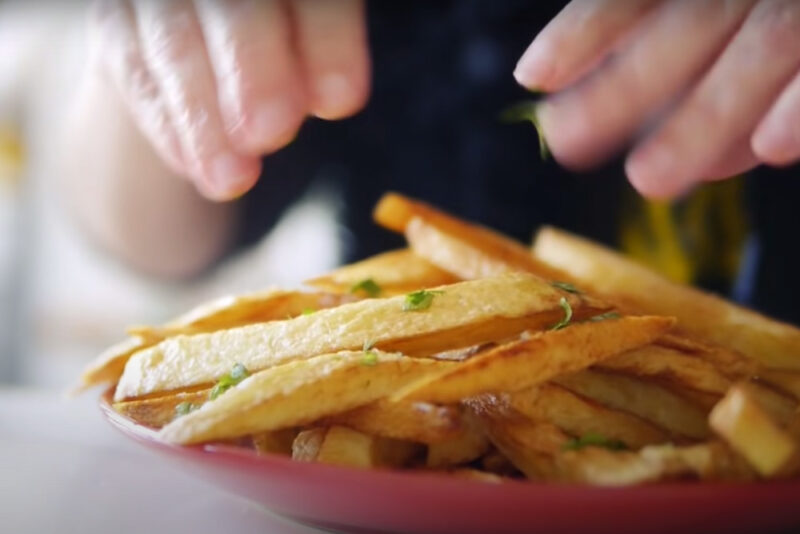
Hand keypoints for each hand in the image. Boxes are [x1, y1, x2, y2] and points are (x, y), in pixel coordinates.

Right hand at [90, 0, 369, 199]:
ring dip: (201, 113)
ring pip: (172, 37)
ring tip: (232, 179)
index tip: (340, 102)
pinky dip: (166, 121)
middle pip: (232, 4)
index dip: (327, 39)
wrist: (206, 36)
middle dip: (252, 67)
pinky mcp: (114, 18)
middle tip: (270, 134)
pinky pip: (133, 66)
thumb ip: (318, 54)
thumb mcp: (313, 41)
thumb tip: (332, 99)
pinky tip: (194, 166)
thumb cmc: (282, 40)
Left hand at [515, 0, 799, 197]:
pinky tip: (768, 150)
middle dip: (624, 86)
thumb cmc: (779, 12)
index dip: (589, 28)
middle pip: (690, 23)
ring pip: (759, 49)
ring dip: (703, 119)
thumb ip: (691, 41)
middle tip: (567, 143)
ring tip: (648, 179)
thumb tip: (686, 128)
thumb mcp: (732, 16)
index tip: (535, 74)